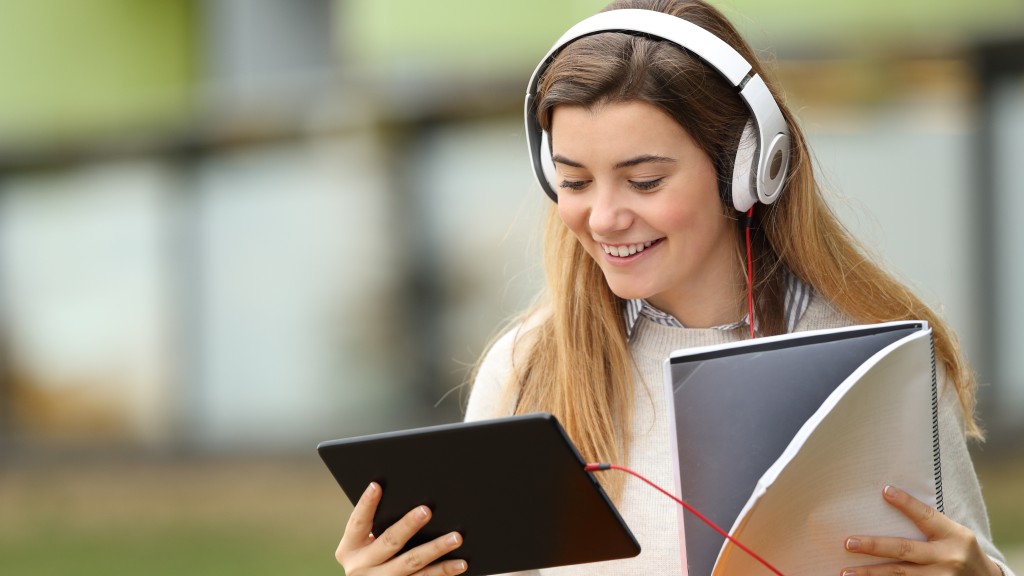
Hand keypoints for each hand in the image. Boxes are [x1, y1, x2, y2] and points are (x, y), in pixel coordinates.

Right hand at [336, 482, 467, 575]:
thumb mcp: (363, 545)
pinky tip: (459, 563)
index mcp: (350, 549)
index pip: (358, 523)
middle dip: (409, 525)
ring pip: (412, 563)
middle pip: (389, 542)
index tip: (376, 485)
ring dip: (436, 549)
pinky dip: (443, 571)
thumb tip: (412, 501)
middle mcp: (362, 567)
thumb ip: (378, 526)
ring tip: (456, 538)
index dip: (366, 504)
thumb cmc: (370, 557)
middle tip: (427, 510)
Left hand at [840, 485, 1000, 575]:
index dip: (906, 504)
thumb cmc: (959, 550)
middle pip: (905, 550)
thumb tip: (888, 497)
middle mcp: (948, 558)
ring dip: (871, 574)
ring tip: (846, 572)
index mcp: (955, 536)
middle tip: (848, 542)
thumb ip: (929, 524)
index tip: (885, 491)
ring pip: (900, 575)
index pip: (926, 516)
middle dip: (875, 546)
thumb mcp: (954, 534)